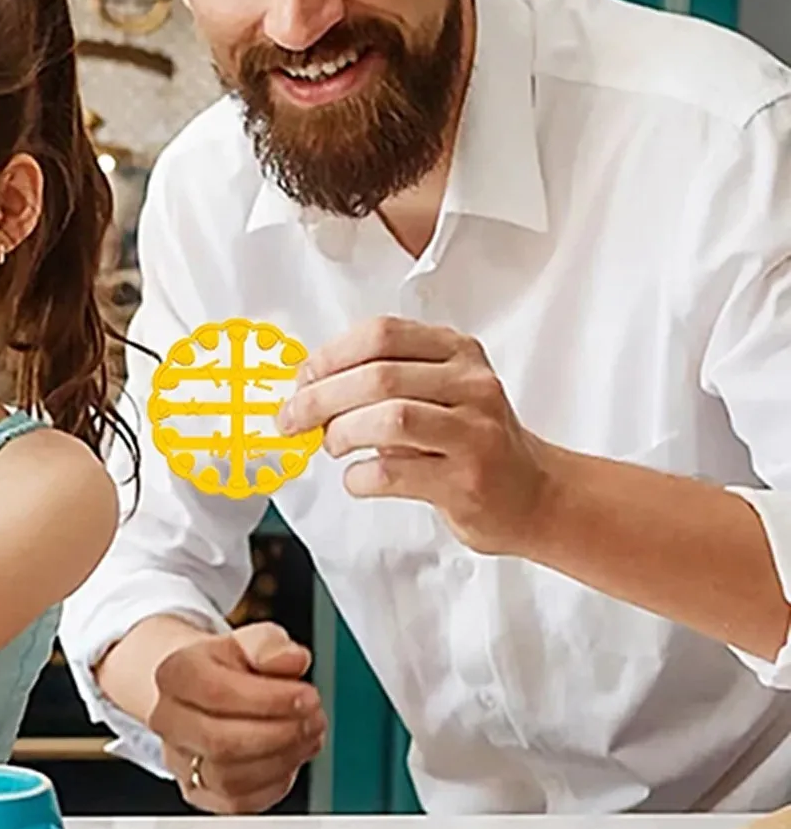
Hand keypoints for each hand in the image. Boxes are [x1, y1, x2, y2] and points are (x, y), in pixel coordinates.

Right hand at [148, 623, 325, 813]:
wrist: (197, 691)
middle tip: (314, 719)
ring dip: (281, 760)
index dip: (269, 699)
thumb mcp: (247, 642)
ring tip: (308, 736)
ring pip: (230, 778)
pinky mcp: (201, 793)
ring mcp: (181, 760)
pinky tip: (291, 758)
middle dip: (280, 734)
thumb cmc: (224, 668)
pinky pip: (239, 803)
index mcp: (174, 675)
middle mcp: (169, 721)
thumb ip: (269, 645)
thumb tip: (290, 659)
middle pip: (221, 741)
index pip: (217, 693)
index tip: (306, 695)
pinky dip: (274, 783)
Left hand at [277, 315, 552, 553]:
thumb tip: (308, 385)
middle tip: (293, 419)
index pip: (382, 334)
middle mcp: (472, 384)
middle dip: (320, 398)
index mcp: (457, 351)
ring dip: (342, 433)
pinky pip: (395, 472)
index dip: (330, 355)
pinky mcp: (467, 481)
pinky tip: (356, 478)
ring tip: (331, 445)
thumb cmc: (471, 440)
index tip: (301, 379)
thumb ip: (384, 378)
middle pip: (378, 376)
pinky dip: (360, 476)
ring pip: (389, 418)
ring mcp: (474, 432)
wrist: (534, 494)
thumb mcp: (439, 390)